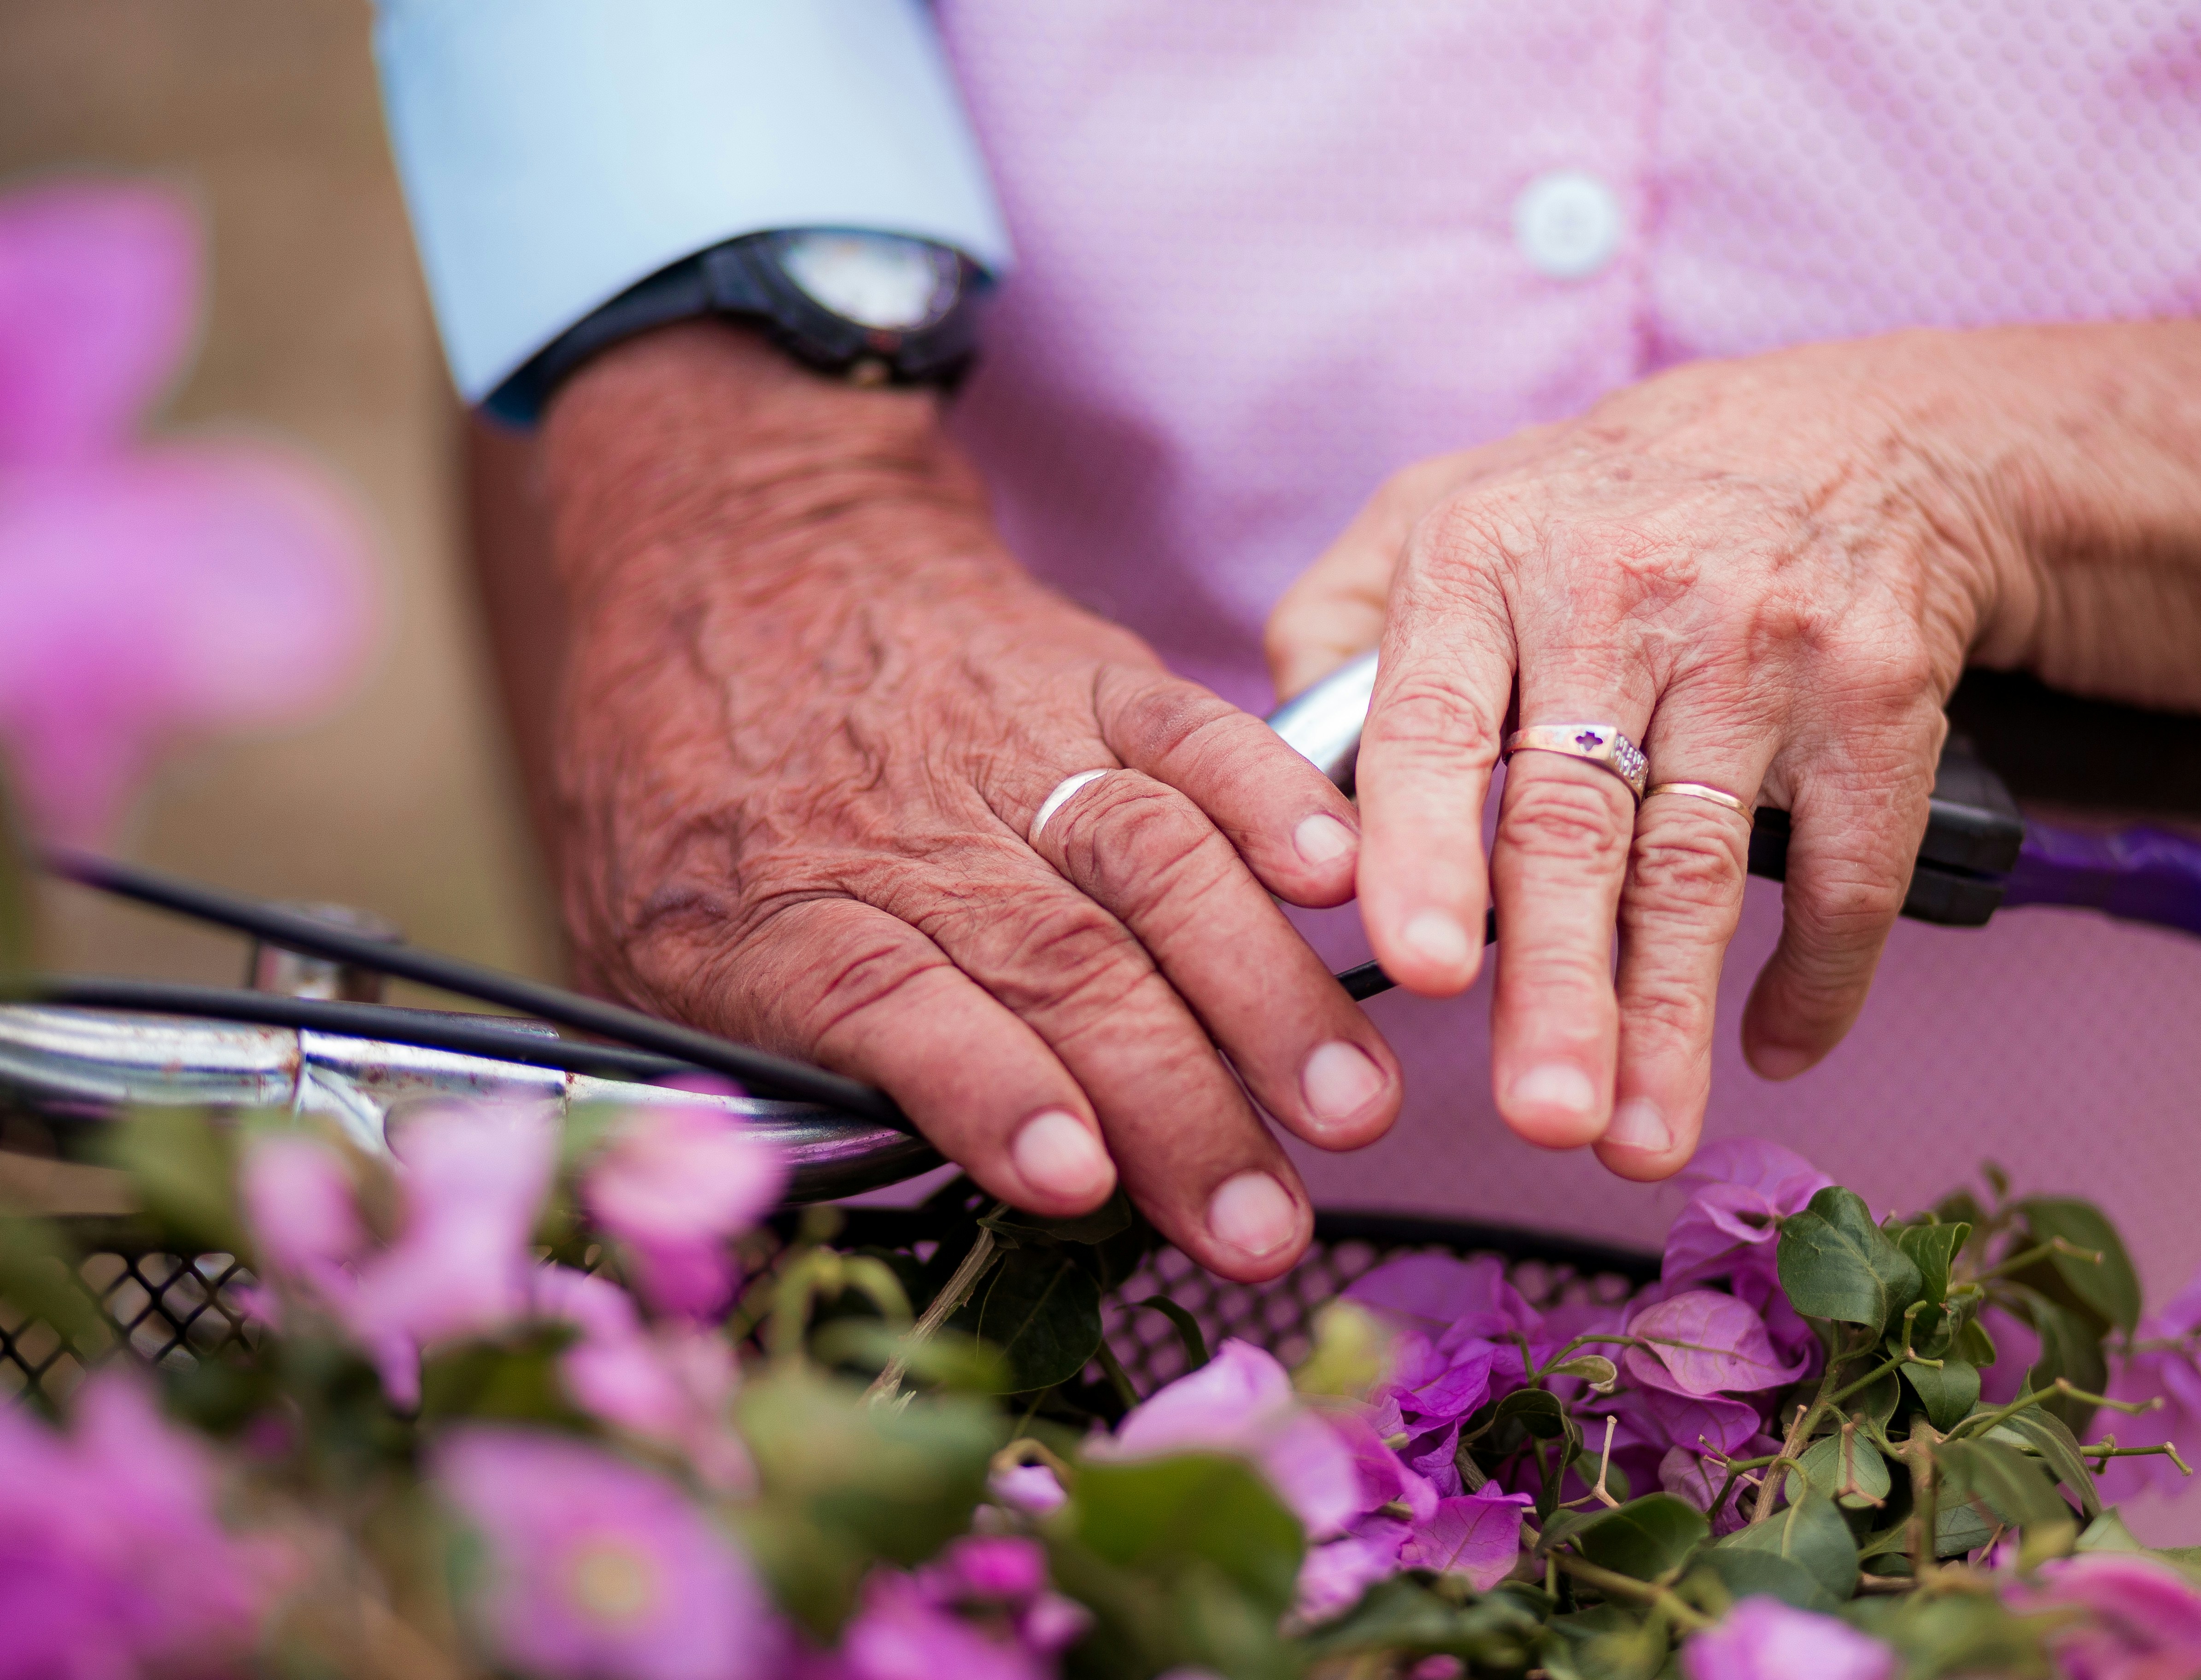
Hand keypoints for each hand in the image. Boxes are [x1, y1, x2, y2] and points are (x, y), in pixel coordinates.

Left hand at [541, 324, 1403, 1279]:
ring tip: (1349, 1102)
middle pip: (1053, 963)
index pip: (881, 1002)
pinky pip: (1192, 734)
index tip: (1081, 1176)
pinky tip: (1342, 881)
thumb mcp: (633, 934)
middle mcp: (897, 825)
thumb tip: (849, 1193)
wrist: (728, 543)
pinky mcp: (1087, 675)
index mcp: (766, 906)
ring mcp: (1005, 741)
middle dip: (1179, 1104)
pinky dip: (1274, 802)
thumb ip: (733, 1058)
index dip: (984, 1088)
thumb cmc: (680, 778)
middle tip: (1267, 1227)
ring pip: (1148, 864)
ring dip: (1261, 991)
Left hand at [1266, 333, 2043, 1178]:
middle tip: (1537, 1118)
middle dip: (1557, 983)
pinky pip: (1849, 868)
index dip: (1423, 848)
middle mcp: (1622, 593)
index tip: (1412, 965)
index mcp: (1487, 556)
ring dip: (1669, 1020)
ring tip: (1636, 1145)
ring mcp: (1761, 644)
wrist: (1851, 438)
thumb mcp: (1446, 507)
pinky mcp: (1878, 695)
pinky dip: (1816, 978)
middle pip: (1575, 820)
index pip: (1436, 719)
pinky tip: (1773, 1052)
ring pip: (1701, 865)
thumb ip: (1336, 626)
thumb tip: (1284, 772)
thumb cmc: (1604, 509)